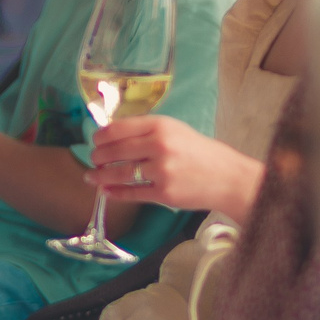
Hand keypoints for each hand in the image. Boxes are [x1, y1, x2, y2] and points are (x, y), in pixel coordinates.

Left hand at [87, 117, 262, 217]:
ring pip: (120, 173)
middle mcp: (160, 146)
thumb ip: (147, 131)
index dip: (101, 136)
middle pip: (115, 151)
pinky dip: (115, 193)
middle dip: (98, 157)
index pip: (119, 128)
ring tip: (92, 176)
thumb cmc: (199, 152)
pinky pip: (131, 193)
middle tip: (93, 160)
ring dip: (100, 176)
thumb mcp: (175, 131)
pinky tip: (106, 191)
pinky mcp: (164, 193)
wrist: (227, 177)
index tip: (96, 140)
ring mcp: (162, 171)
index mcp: (161, 126)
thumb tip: (112, 135)